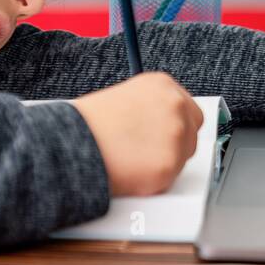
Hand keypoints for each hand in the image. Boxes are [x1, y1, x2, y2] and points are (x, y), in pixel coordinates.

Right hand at [70, 72, 204, 196]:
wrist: (72, 144)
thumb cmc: (89, 124)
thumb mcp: (124, 97)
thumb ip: (151, 107)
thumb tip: (161, 124)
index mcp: (162, 84)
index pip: (188, 107)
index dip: (176, 124)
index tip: (163, 134)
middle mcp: (175, 105)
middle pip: (192, 131)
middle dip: (176, 143)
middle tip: (149, 151)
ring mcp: (175, 135)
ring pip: (184, 156)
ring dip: (166, 161)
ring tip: (134, 160)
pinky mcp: (170, 164)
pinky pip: (170, 177)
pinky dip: (155, 180)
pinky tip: (133, 171)